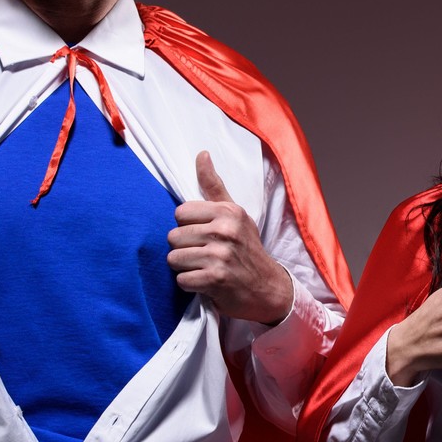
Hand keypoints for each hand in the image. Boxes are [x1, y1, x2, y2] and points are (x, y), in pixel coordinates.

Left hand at [167, 151, 293, 323]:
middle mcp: (225, 230)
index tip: (203, 235)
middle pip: (173, 236)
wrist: (268, 287)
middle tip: (204, 255)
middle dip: (184, 248)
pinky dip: (190, 284)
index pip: (180, 213)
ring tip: (202, 267)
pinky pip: (181, 279)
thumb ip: (214, 185)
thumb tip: (202, 153)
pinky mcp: (216, 279)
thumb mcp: (235, 214)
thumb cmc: (246, 248)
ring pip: (174, 258)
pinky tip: (205, 282)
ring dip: (184, 267)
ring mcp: (221, 255)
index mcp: (228, 211)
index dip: (187, 226)